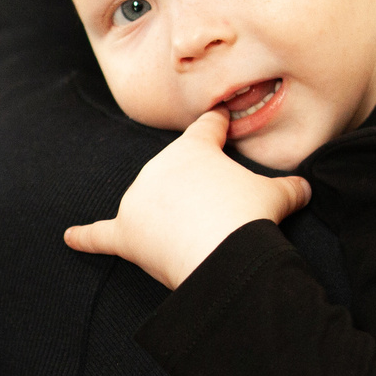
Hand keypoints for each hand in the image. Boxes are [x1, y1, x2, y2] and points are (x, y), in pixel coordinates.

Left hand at [63, 110, 311, 289]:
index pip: (207, 128)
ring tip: (193, 231)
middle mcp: (158, 167)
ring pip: (147, 201)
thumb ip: (288, 188)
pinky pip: (102, 235)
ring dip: (162, 213)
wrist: (225, 254)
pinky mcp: (127, 234)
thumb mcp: (278, 196)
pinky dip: (86, 238)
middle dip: (193, 185)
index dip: (217, 126)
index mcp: (193, 148)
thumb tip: (306, 188)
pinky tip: (69, 238)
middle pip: (175, 170)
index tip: (222, 121)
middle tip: (219, 205)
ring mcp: (138, 200)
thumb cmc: (249, 217)